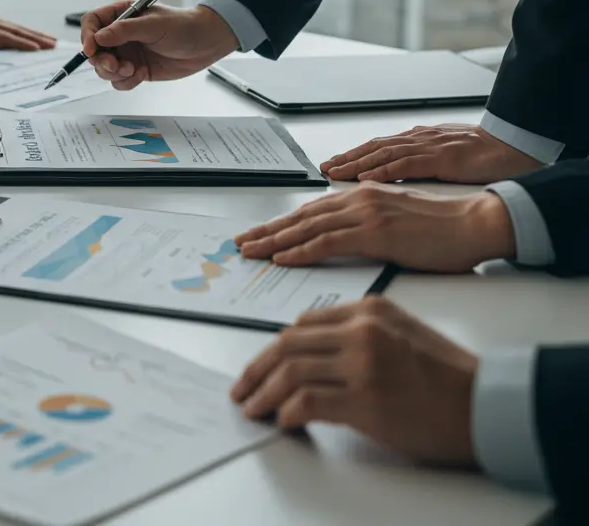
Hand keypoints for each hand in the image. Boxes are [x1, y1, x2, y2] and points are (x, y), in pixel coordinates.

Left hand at [0, 0, 55, 51]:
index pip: (2, 36)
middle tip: (52, 46)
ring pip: (17, 28)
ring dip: (34, 35)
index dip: (18, 43)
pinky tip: (34, 36)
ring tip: (51, 42)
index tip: (34, 48)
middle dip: (35, 40)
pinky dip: (24, 31)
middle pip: (16, 32)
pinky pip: (12, 25)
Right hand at [79, 2, 237, 90]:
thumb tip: (98, 38)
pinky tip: (144, 74)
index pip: (92, 23)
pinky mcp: (135, 70)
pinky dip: (127, 82)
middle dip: (102, 61)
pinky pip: (119, 81)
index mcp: (121, 15)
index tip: (91, 50)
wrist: (205, 44)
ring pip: (104, 69)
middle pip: (94, 50)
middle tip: (117, 66)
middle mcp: (120, 35)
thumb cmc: (183, 26)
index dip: (87, 36)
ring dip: (115, 73)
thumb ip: (125, 30)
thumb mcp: (154, 25)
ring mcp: (127, 53)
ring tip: (135, 70)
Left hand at [231, 297, 477, 466]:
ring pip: (291, 372)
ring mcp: (361, 364)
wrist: (488, 403)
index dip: (274, 347)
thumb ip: (358, 332)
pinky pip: (308, 402)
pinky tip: (283, 421)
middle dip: (257, 367)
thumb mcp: (400, 331)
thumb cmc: (448, 374)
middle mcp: (360, 331)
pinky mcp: (365, 401)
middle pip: (287, 343)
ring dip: (264, 393)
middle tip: (242, 387)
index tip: (261, 365)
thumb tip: (313, 352)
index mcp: (367, 309)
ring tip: (252, 408)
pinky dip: (287, 412)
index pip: (302, 323)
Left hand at [235, 185, 515, 271]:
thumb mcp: (394, 227)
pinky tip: (283, 257)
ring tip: (250, 251)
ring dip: (274, 241)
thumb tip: (340, 243)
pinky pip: (328, 242)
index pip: (310, 212)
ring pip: (307, 227)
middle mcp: (357, 199)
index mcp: (361, 197)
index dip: (281, 225)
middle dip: (267, 231)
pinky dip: (301, 250)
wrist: (474, 225)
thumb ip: (365, 230)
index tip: (257, 235)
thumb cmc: (442, 232)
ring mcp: (365, 214)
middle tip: (240, 243)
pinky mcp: (375, 233)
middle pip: (300, 217)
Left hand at [321, 123, 543, 183]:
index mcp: (417, 139)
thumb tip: (397, 177)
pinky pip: (405, 165)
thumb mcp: (442, 158)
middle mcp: (417, 139)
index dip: (353, 155)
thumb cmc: (481, 155)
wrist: (513, 148)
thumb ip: (419, 164)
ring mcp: (427, 147)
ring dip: (355, 164)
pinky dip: (383, 170)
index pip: (377, 146)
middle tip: (325, 168)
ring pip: (382, 154)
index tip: (333, 164)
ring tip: (336, 172)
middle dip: (346, 158)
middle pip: (373, 148)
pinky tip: (366, 178)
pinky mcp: (439, 158)